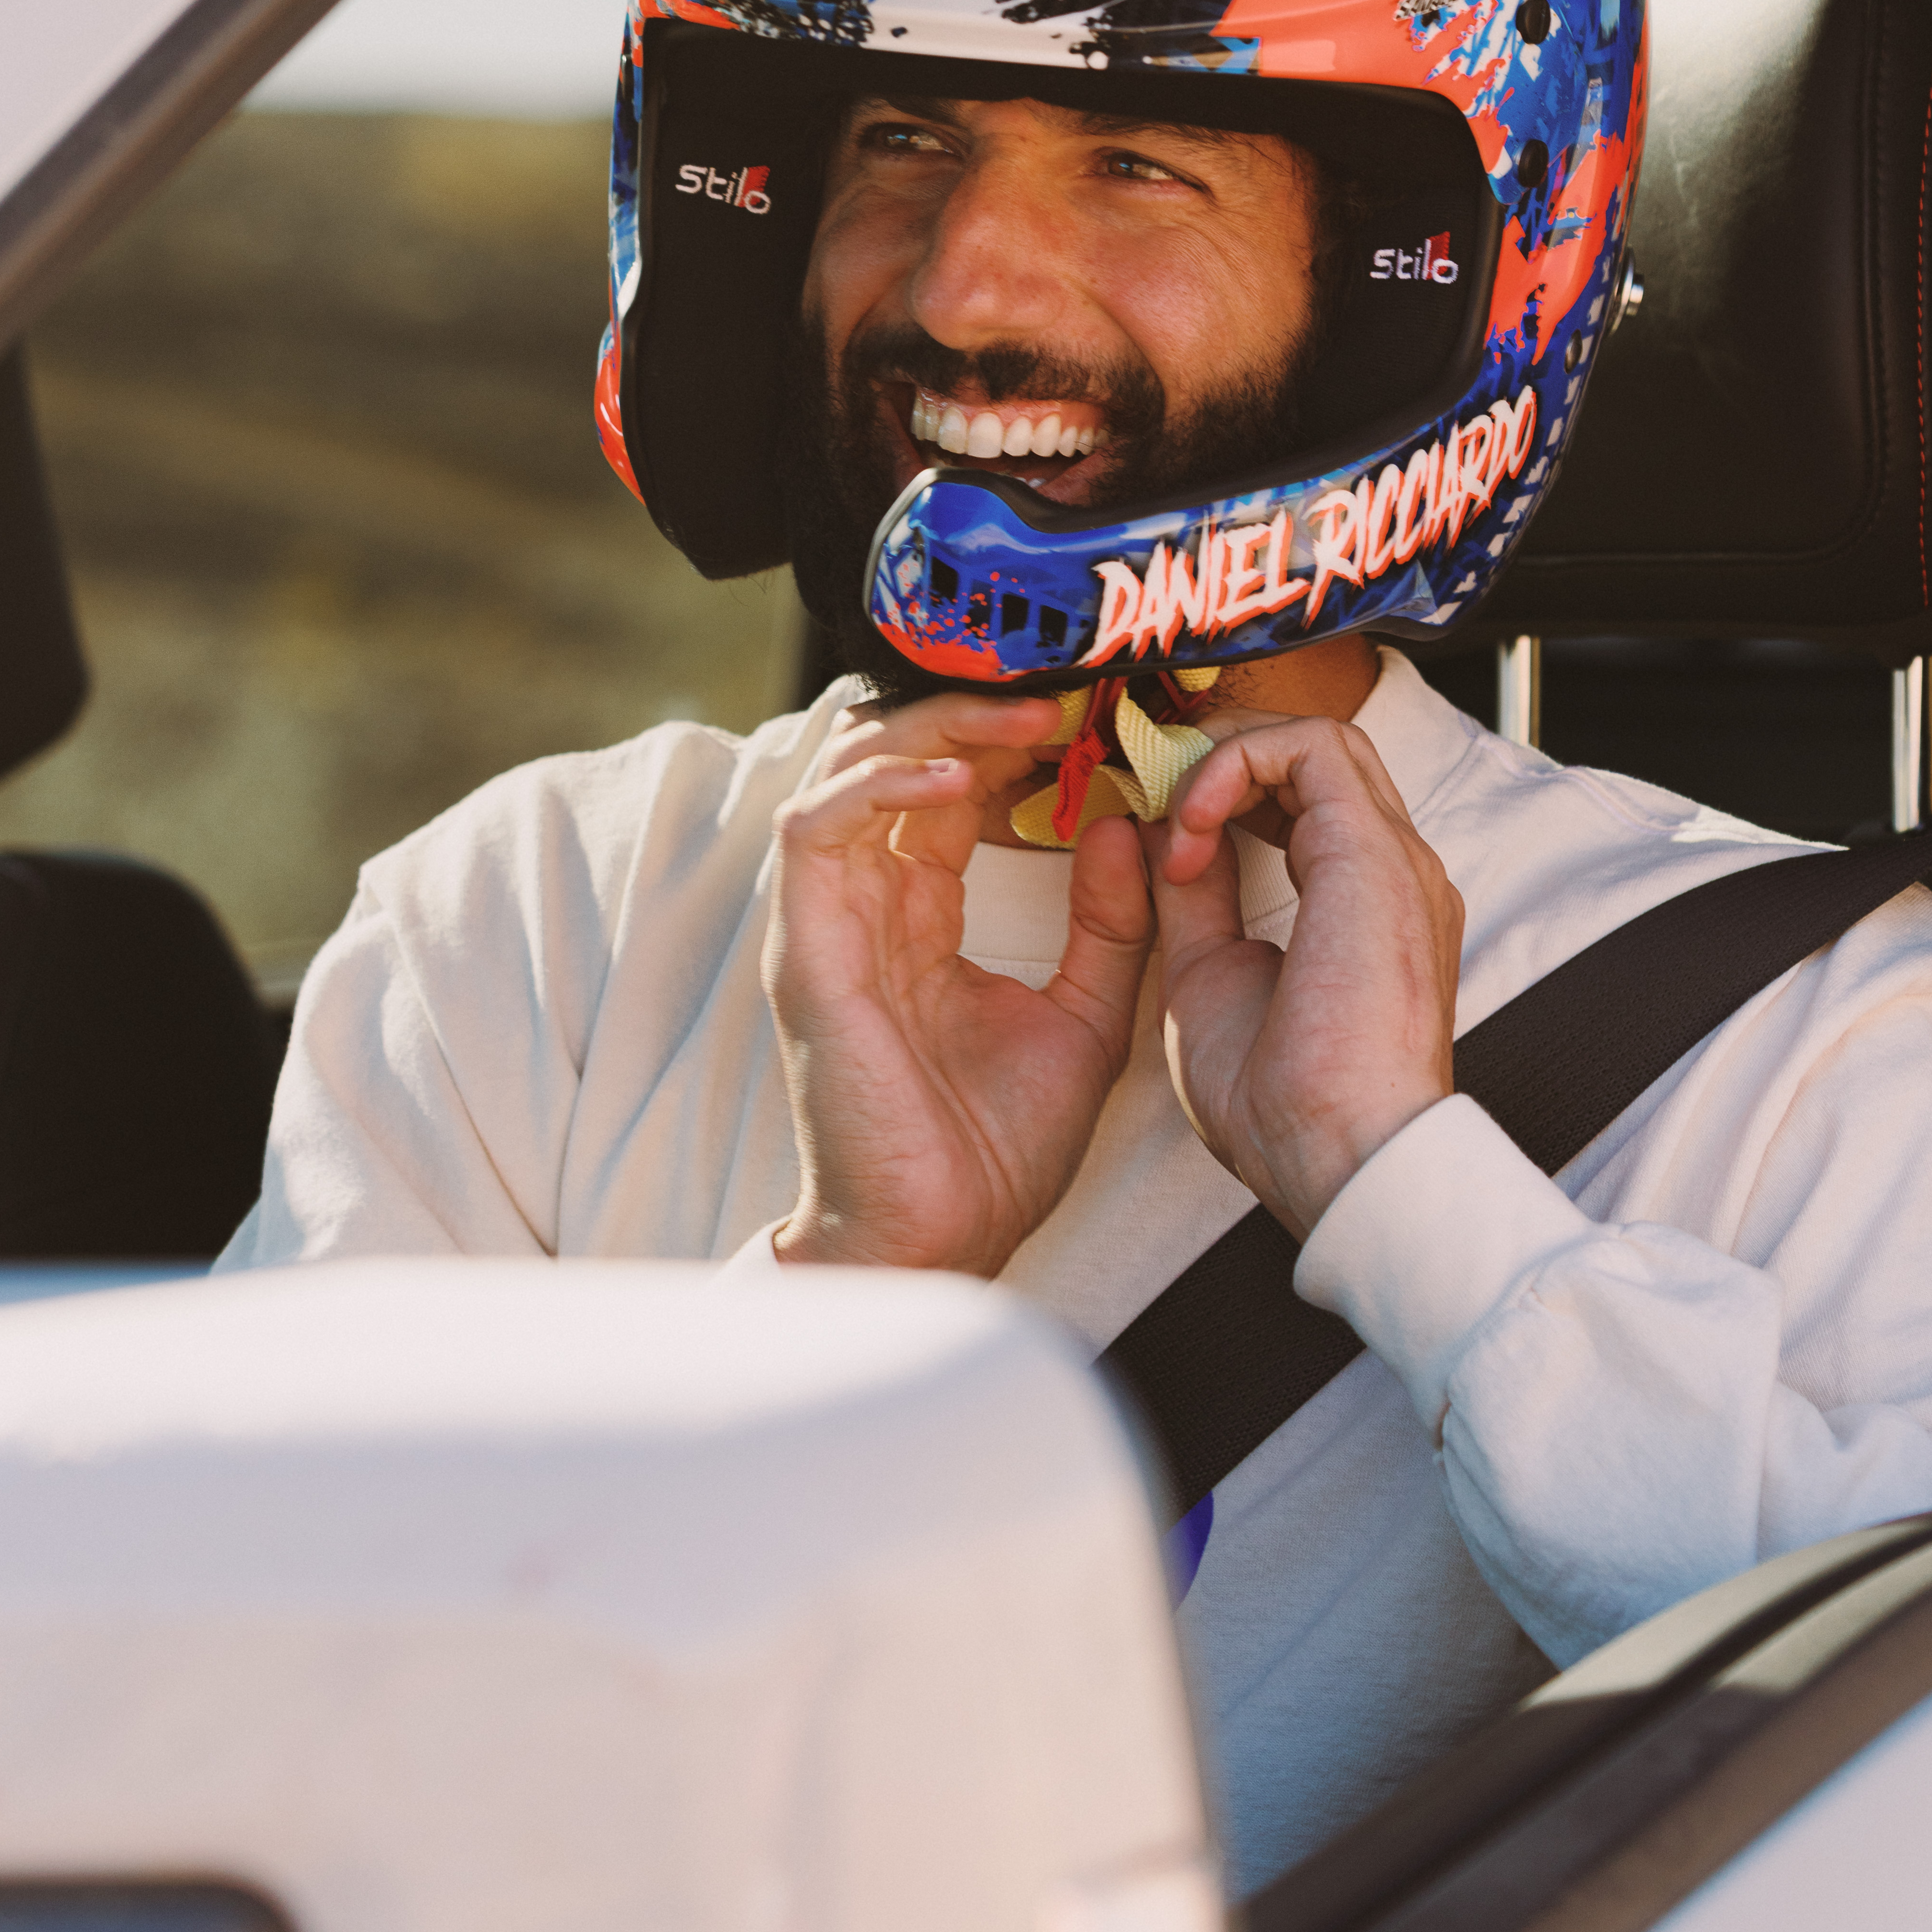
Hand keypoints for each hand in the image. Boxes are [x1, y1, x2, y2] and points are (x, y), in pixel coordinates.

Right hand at [764, 693, 1155, 1274]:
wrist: (946, 1236)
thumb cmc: (998, 1147)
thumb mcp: (1088, 1015)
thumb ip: (1108, 925)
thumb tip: (1126, 827)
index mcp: (920, 913)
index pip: (949, 786)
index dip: (1008, 739)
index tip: (1088, 716)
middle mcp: (866, 903)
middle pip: (892, 754)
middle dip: (971, 710)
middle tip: (1057, 695)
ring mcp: (828, 923)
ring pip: (845, 767)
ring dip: (929, 727)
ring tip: (1017, 722)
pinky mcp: (805, 950)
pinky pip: (815, 830)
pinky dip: (879, 788)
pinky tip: (954, 782)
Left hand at [1142, 717, 1462, 1237]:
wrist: (1337, 1156)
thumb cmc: (1282, 1104)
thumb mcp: (1210, 975)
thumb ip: (1196, 899)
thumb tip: (1161, 839)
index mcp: (1364, 905)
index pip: (1307, 800)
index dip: (1227, 793)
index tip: (1161, 833)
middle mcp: (1392, 870)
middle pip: (1315, 758)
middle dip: (1224, 760)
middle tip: (1155, 802)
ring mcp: (1393, 856)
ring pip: (1316, 741)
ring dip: (1226, 761)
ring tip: (1175, 822)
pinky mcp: (1371, 851)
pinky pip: (1307, 751)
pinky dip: (1233, 770)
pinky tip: (1190, 830)